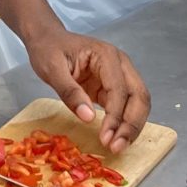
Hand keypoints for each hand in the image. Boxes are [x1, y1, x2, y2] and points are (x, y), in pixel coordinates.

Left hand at [22, 25, 151, 151]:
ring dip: (131, 127)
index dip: (115, 116)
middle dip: (132, 124)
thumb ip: (70, 92)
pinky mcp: (112, 88)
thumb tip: (88, 118)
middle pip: (139, 96)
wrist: (47, 40)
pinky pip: (125, 107)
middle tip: (117, 147)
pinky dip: (123, 124)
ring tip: (117, 147)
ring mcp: (119, 76)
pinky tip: (115, 138)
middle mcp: (120, 65)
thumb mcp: (52, 69)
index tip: (106, 138)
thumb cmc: (48, 49)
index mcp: (107, 56)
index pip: (120, 89)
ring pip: (137, 104)